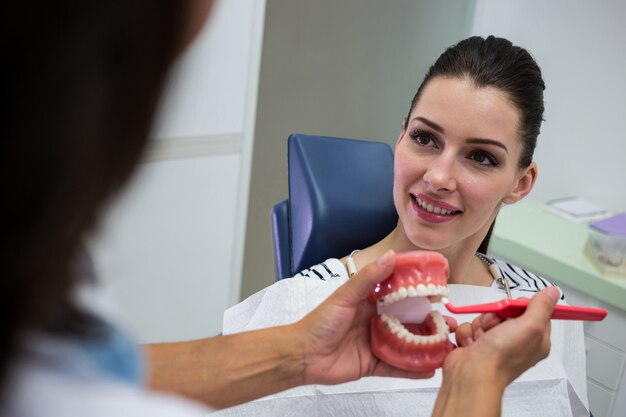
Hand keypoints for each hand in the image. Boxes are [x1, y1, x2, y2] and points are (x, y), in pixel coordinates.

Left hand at [294, 250, 456, 384]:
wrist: (302, 354)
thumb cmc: (320, 321)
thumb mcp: (345, 295)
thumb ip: (369, 278)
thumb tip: (391, 255)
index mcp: (371, 302)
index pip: (400, 294)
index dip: (420, 292)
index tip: (440, 288)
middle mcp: (377, 321)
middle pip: (409, 322)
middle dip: (430, 323)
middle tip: (451, 323)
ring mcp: (377, 343)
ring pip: (408, 345)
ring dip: (427, 346)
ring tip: (448, 346)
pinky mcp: (374, 365)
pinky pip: (397, 367)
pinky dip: (413, 369)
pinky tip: (431, 370)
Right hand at [446, 286, 559, 386]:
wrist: (472, 374)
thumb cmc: (502, 357)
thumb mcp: (530, 326)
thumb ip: (541, 306)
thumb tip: (552, 292)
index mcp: (535, 339)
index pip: (534, 310)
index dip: (521, 305)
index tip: (515, 308)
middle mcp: (516, 341)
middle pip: (506, 311)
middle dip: (496, 314)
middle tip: (496, 325)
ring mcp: (495, 342)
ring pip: (486, 317)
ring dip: (480, 324)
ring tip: (482, 338)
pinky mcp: (476, 343)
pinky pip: (471, 325)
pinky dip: (468, 332)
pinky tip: (472, 343)